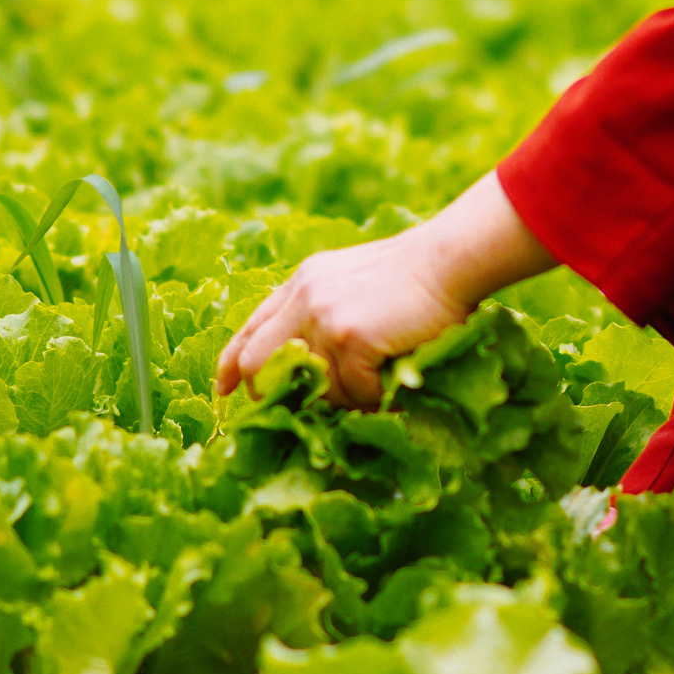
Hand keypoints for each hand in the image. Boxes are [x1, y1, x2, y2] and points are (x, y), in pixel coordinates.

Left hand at [215, 173, 554, 408]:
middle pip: (257, 364)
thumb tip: (309, 369)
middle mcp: (303, 298)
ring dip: (344, 397)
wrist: (448, 261)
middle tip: (296, 413)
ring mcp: (323, 317)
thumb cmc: (415, 277)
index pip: (250, 329)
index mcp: (302, 283)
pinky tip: (394, 380)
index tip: (225, 391)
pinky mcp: (350, 337)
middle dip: (271, 395)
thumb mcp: (352, 283)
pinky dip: (374, 396)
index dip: (232, 365)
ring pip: (315, 386)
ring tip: (374, 387)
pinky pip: (353, 391)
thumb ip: (324, 312)